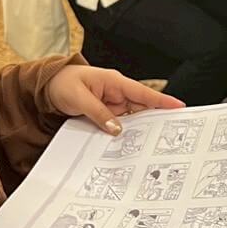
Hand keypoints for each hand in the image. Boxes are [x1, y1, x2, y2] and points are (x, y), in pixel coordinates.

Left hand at [45, 66, 183, 133]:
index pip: (142, 92)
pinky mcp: (106, 114)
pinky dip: (125, 133)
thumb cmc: (62, 83)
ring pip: (133, 118)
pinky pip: (120, 124)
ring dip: (140, 130)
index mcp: (114, 82)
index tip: (179, 107)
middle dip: (156, 119)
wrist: (47, 86)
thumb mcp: (79, 98)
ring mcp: (113, 104)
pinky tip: (130, 145)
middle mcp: (117, 93)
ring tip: (152, 145)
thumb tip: (116, 129)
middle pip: (143, 108)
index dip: (162, 100)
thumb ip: (98, 113)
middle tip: (171, 134)